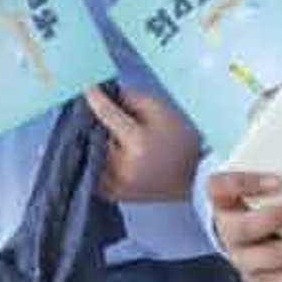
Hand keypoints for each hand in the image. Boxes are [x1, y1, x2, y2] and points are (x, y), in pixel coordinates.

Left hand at [85, 85, 202, 201]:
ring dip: (93, 141)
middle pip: (95, 135)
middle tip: (99, 111)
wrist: (195, 176)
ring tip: (106, 132)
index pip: (106, 114)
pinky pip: (94, 173)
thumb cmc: (181, 141)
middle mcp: (123, 167)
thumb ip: (133, 99)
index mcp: (137, 144)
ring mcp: (117, 185)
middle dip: (95, 121)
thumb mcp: (162, 112)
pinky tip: (107, 151)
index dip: (94, 97)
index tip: (87, 86)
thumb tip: (109, 94)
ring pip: (91, 154)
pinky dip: (96, 160)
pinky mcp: (115, 195)